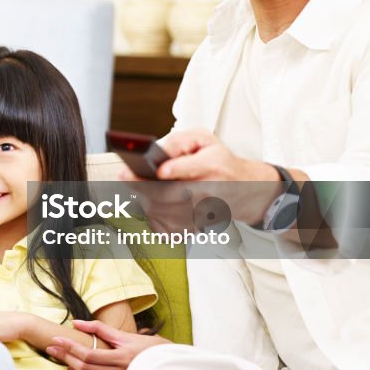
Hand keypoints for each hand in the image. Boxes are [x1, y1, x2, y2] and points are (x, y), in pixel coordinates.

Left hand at [46, 320, 169, 369]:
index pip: (87, 353)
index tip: (55, 340)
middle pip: (85, 368)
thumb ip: (100, 329)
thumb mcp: (126, 336)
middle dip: (65, 357)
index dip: (69, 347)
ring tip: (65, 363)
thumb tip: (76, 323)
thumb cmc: (150, 349)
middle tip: (52, 349)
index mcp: (120, 356)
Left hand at [121, 129, 282, 229]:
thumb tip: (155, 151)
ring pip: (163, 213)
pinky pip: (166, 229)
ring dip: (145, 200)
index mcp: (212, 165)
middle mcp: (208, 191)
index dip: (171, 171)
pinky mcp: (196, 228)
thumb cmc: (219, 161)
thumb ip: (178, 142)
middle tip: (125, 175)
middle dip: (141, 186)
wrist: (245, 189)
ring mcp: (202, 214)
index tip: (157, 170)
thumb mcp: (203, 139)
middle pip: (168, 195)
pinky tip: (156, 205)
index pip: (188, 169)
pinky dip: (154, 218)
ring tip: (143, 187)